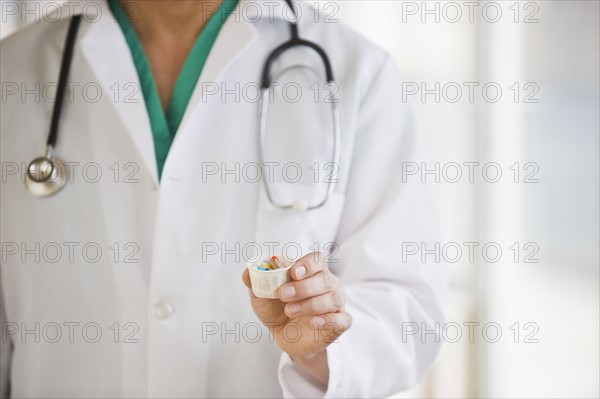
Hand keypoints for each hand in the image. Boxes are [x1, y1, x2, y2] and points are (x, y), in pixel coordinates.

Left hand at [242, 252, 351, 383]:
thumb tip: (247, 272)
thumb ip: (255, 282)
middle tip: (282, 295)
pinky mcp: (340, 322)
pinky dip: (330, 319)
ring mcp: (336, 303)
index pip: (317, 259)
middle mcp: (328, 284)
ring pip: (333, 298)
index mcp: (311, 272)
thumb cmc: (277, 310)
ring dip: (311, 304)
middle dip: (303, 287)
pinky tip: (313, 322)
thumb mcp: (262, 296)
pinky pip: (343, 319)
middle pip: (325, 279)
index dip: (307, 264)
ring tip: (290, 311)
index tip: (292, 273)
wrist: (285, 337)